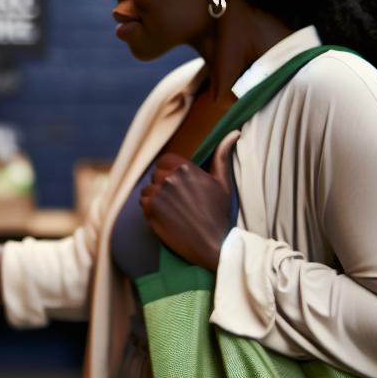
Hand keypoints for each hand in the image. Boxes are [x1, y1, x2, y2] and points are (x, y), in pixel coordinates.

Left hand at [141, 131, 238, 269]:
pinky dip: (150, 209)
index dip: (170, 172)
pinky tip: (165, 217)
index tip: (180, 186)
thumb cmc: (219, 214)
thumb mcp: (223, 182)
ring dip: (155, 197)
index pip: (165, 161)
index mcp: (185, 167)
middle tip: (178, 202)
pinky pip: (142, 202)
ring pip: (147, 189)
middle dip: (163, 185)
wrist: (212, 244)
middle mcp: (170, 177)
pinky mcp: (150, 209)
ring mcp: (159, 193)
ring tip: (172, 211)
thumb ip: (222, 156)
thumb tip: (233, 133)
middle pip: (155, 175)